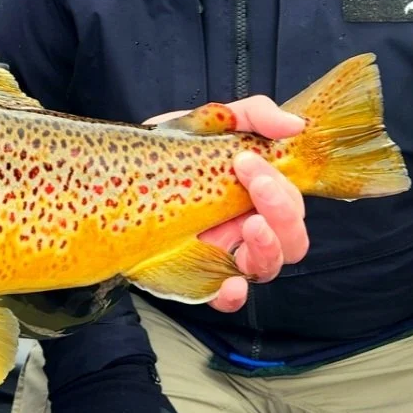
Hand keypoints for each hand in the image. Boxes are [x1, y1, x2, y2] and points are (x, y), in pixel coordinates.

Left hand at [144, 96, 307, 312]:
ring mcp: (221, 253)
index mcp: (257, 196)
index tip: (249, 159)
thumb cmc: (174, 147)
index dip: (286, 191)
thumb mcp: (213, 120)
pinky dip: (232, 294)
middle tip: (249, 177)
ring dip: (268, 248)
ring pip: (267, 268)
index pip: (293, 207)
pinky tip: (231, 283)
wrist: (119, 167)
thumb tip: (294, 126)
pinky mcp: (192, 273)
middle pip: (291, 240)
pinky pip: (221, 297)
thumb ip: (255, 115)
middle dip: (281, 209)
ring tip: (249, 226)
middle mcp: (245, 228)